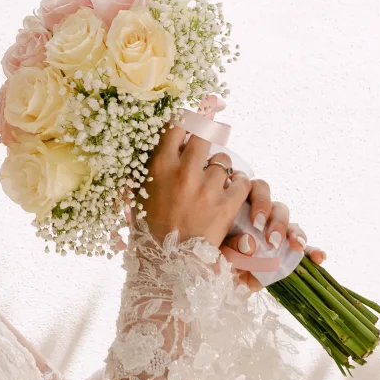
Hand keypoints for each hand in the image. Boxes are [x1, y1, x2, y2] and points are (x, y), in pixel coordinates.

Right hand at [141, 122, 249, 246]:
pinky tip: (233, 193)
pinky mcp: (227, 204)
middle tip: (214, 133)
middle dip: (210, 133)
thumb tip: (146, 146)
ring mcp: (207, 187)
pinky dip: (239, 186)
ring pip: (224, 161)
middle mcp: (184, 171)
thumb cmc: (148, 229)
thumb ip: (144, 169)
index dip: (187, 119)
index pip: (176, 126)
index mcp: (159, 166)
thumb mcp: (137, 194)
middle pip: (205, 134)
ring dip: (221, 169)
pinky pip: (242, 182)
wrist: (167, 264)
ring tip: (217, 181)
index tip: (194, 116)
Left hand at [219, 178, 325, 291]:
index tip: (257, 222)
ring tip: (295, 246)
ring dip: (294, 233)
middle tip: (271, 239)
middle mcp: (259, 217)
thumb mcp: (215, 253)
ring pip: (290, 223)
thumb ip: (230, 247)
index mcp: (238, 207)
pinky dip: (312, 250)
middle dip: (277, 221)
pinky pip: (303, 247)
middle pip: (275, 205)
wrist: (213, 284)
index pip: (254, 190)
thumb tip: (249, 243)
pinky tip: (319, 257)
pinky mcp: (285, 252)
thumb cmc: (211, 260)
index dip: (260, 201)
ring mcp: (274, 233)